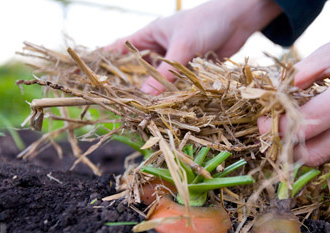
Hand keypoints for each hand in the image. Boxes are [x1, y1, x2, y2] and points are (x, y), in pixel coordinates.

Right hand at [107, 0, 281, 93]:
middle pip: (137, 71)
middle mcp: (159, 49)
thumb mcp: (182, 46)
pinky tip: (168, 110)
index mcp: (149, 36)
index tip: (90, 80)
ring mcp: (175, 61)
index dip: (104, 64)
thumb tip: (146, 99)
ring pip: (158, 81)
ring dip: (153, 95)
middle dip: (129, 87)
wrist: (239, 20)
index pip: (119, 50)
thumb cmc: (206, 22)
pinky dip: (173, 96)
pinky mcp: (191, 71)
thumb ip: (165, 73)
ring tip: (141, 114)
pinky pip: (178, 86)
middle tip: (118, 107)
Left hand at [258, 3, 329, 165]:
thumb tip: (273, 102)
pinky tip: (320, 126)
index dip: (279, 129)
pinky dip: (328, 141)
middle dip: (287, 148)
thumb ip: (299, 78)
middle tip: (270, 135)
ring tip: (292, 128)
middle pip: (318, 152)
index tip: (262, 125)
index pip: (309, 125)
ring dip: (306, 146)